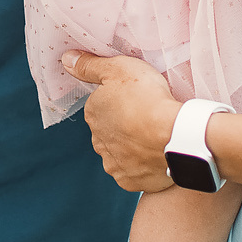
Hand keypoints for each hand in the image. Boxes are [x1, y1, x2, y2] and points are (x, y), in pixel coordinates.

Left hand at [65, 50, 181, 192]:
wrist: (174, 136)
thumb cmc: (148, 99)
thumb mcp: (118, 69)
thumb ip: (90, 66)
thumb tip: (67, 59)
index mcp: (93, 114)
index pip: (102, 107)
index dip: (122, 101)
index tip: (139, 99)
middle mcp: (97, 142)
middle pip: (110, 132)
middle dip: (124, 127)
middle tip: (148, 118)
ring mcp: (113, 164)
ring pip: (121, 154)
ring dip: (133, 148)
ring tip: (156, 138)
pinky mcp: (129, 181)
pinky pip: (135, 173)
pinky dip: (144, 166)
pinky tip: (158, 155)